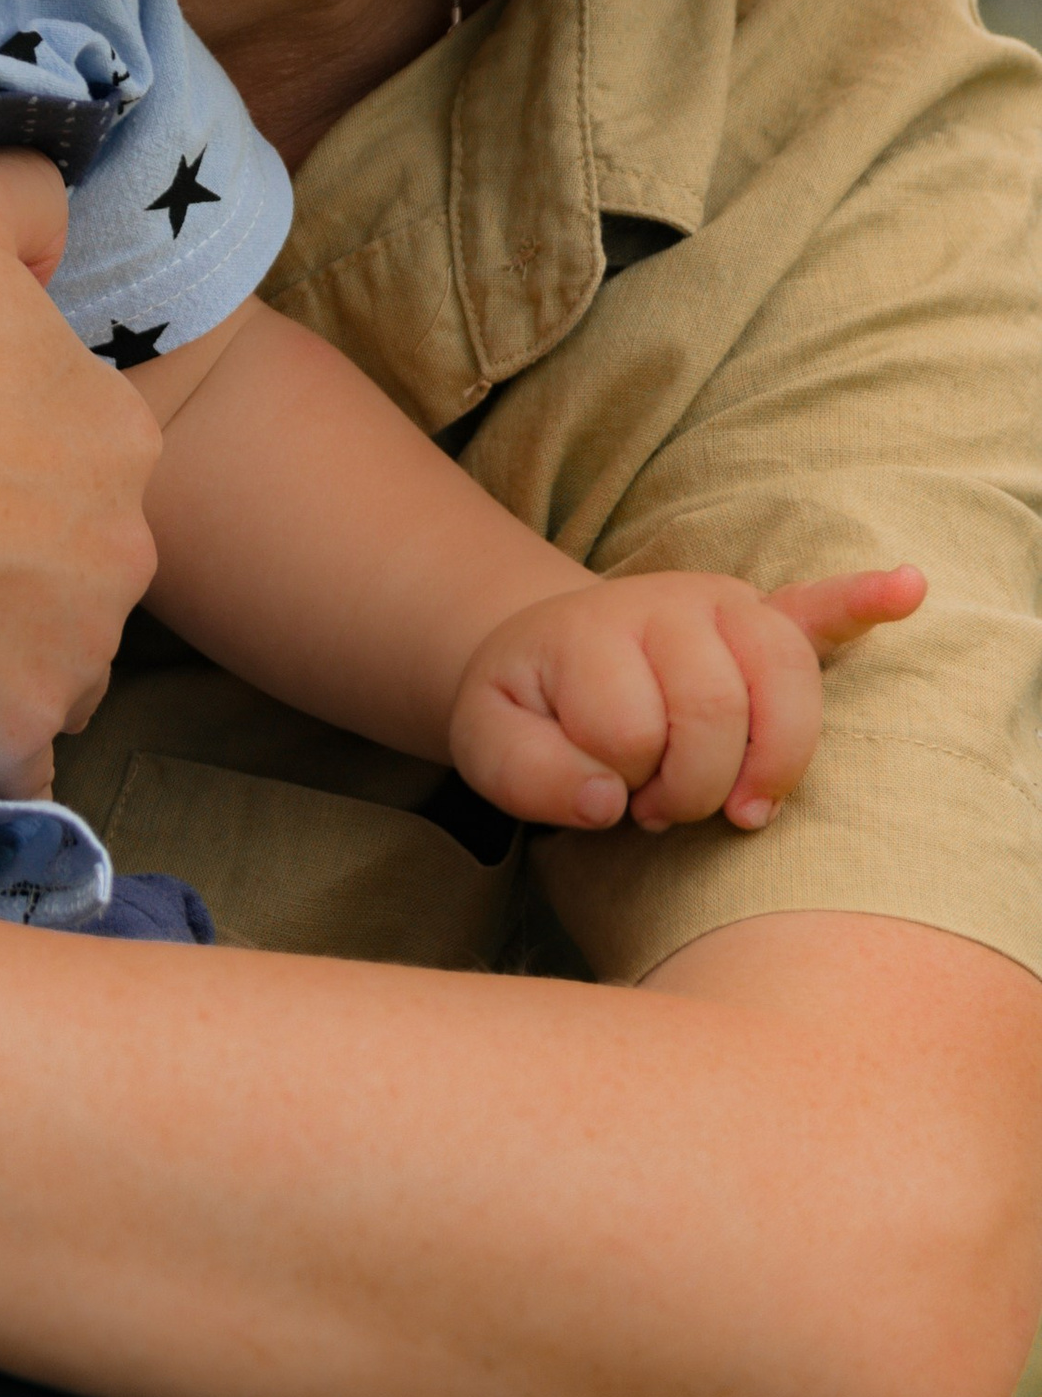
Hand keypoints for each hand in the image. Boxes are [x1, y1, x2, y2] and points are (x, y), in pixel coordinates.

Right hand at [0, 154, 162, 784]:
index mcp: (115, 431)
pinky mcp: (4, 735)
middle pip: (74, 571)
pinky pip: (4, 767)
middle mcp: (120, 548)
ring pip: (48, 668)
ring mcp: (69, 651)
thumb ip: (23, 201)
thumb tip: (52, 231)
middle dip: (7, 568)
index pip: (80, 461)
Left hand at [451, 565, 926, 833]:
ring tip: (743, 805)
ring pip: (783, 683)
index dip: (619, 782)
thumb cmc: (531, 710)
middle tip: (660, 809)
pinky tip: (906, 587)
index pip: (626, 727)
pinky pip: (823, 607)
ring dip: (770, 760)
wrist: (552, 653)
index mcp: (590, 632)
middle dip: (691, 786)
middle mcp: (666, 605)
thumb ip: (529, 778)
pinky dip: (864, 598)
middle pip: (714, 711)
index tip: (609, 798)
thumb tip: (609, 802)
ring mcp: (725, 607)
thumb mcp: (489, 746)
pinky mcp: (768, 619)